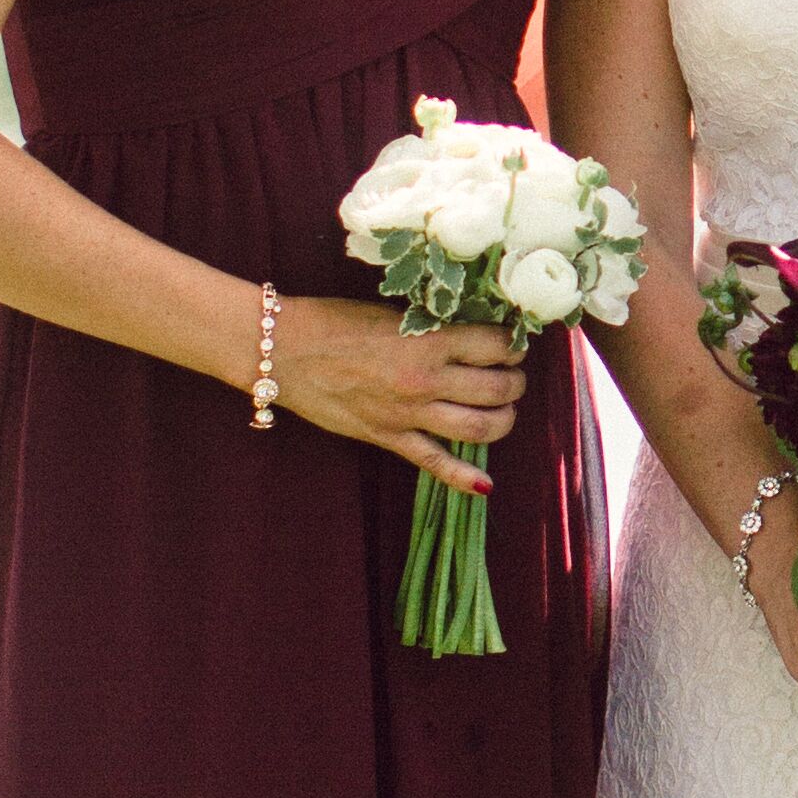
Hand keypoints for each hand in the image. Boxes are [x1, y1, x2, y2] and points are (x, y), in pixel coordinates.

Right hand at [269, 298, 525, 489]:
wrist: (283, 351)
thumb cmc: (334, 322)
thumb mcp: (392, 313)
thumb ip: (431, 328)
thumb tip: (471, 333)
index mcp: (428, 341)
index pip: (496, 346)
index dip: (513, 345)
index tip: (513, 344)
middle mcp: (425, 380)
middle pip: (496, 389)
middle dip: (514, 383)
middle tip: (512, 376)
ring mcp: (408, 414)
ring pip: (479, 428)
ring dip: (503, 420)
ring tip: (503, 410)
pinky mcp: (388, 438)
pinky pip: (435, 463)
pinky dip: (464, 478)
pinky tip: (485, 484)